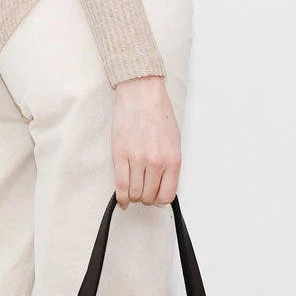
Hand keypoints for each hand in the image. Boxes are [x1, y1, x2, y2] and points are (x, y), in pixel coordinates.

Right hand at [110, 75, 181, 207]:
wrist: (142, 95)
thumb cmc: (159, 115)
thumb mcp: (175, 141)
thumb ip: (170, 164)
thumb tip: (164, 184)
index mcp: (173, 160)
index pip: (167, 195)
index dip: (160, 199)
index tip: (156, 196)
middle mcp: (156, 162)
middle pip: (149, 196)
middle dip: (146, 197)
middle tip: (143, 191)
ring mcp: (137, 159)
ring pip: (135, 193)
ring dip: (134, 196)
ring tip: (133, 190)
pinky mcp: (120, 155)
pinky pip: (121, 185)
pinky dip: (121, 197)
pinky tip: (122, 200)